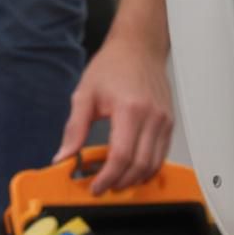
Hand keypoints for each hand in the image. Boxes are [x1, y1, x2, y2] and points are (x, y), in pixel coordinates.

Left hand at [55, 25, 173, 194]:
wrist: (138, 47)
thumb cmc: (114, 65)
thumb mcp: (85, 95)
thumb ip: (74, 129)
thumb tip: (64, 156)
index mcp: (130, 109)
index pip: (121, 156)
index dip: (107, 177)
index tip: (95, 186)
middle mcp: (152, 116)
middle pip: (140, 165)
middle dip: (120, 182)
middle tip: (103, 187)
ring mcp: (164, 120)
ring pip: (154, 164)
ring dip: (135, 179)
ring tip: (115, 181)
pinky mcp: (169, 123)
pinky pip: (161, 154)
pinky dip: (147, 168)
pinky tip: (131, 169)